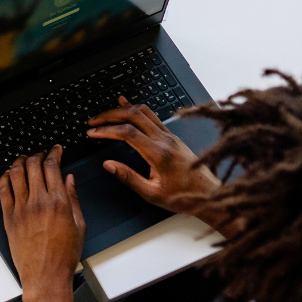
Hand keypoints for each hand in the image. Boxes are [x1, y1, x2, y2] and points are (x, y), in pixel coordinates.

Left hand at [0, 145, 84, 301]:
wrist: (45, 275)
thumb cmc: (64, 255)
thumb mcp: (79, 225)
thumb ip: (74, 198)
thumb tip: (69, 179)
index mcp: (58, 202)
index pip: (52, 166)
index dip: (53, 152)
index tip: (55, 149)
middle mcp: (38, 202)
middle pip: (33, 165)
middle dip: (38, 154)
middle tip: (41, 153)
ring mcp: (21, 209)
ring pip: (16, 173)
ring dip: (20, 161)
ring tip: (24, 160)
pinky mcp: (8, 217)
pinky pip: (3, 190)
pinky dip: (5, 177)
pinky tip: (9, 174)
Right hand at [87, 97, 225, 228]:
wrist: (209, 194)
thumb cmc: (183, 196)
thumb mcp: (152, 194)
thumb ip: (128, 178)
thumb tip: (108, 165)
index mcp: (159, 154)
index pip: (128, 133)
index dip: (107, 130)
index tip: (92, 132)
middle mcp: (166, 140)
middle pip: (134, 116)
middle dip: (110, 115)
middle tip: (94, 121)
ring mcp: (170, 136)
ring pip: (144, 112)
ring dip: (122, 110)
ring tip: (105, 113)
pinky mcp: (173, 137)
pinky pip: (152, 116)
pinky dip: (136, 110)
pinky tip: (128, 105)